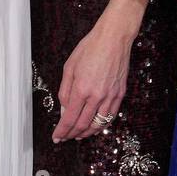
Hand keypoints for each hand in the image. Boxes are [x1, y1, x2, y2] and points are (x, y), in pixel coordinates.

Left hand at [53, 16, 132, 142]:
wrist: (114, 38)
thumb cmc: (91, 48)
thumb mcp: (69, 66)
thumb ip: (65, 90)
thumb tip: (64, 108)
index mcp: (81, 88)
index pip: (69, 118)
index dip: (62, 131)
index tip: (57, 137)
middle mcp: (97, 95)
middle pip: (83, 125)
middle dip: (72, 135)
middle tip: (65, 138)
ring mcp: (110, 95)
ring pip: (98, 124)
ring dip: (87, 133)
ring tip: (79, 136)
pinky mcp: (120, 93)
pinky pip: (111, 116)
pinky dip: (102, 125)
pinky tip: (95, 125)